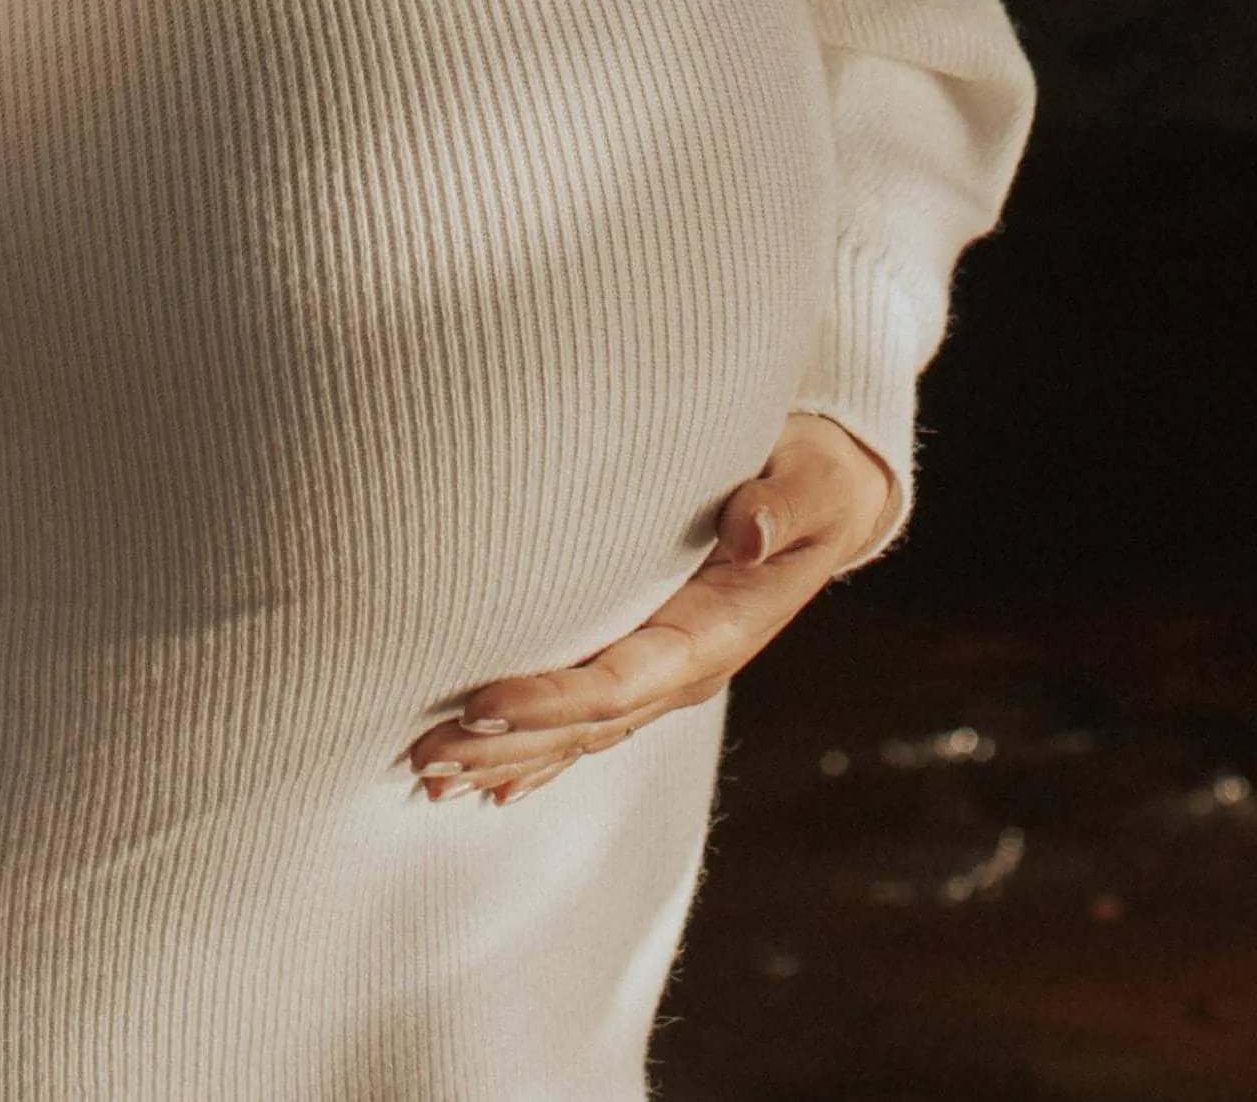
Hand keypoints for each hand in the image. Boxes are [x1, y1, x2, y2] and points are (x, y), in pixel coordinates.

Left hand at [406, 413, 897, 808]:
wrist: (832, 494)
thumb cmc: (816, 475)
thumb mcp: (812, 480)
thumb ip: (783, 505)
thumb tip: (749, 530)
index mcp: (716, 635)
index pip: (619, 682)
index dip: (549, 699)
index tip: (481, 704)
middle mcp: (684, 669)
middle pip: (582, 724)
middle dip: (504, 744)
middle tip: (424, 755)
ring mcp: (665, 670)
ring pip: (574, 730)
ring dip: (503, 755)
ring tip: (429, 774)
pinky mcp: (648, 655)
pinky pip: (584, 715)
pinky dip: (534, 749)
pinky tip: (488, 781)